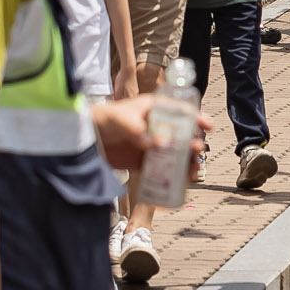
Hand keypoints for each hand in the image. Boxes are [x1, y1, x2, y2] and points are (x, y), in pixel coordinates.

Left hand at [90, 92, 211, 172]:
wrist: (82, 138)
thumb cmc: (101, 119)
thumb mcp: (121, 119)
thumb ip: (139, 130)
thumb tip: (158, 144)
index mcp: (153, 109)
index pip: (180, 111)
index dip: (196, 117)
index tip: (208, 126)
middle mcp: (155, 126)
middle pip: (182, 134)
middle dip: (193, 143)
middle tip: (197, 151)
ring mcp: (150, 144)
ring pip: (174, 153)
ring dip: (186, 161)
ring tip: (192, 171)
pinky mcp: (141, 160)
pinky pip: (161, 168)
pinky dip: (171, 174)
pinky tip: (179, 180)